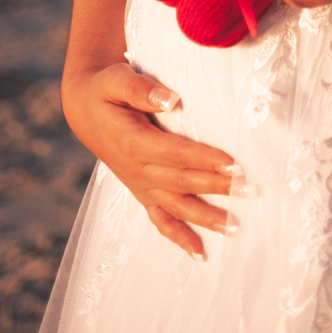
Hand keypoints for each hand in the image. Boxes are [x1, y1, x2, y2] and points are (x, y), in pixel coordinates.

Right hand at [62, 63, 245, 258]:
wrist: (83, 108)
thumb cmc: (104, 90)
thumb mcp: (116, 80)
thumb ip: (141, 89)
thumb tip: (170, 100)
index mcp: (133, 142)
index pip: (175, 153)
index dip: (204, 159)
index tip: (232, 164)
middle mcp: (137, 169)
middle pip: (182, 181)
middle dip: (216, 187)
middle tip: (248, 189)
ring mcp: (140, 183)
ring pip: (175, 206)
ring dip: (205, 217)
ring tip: (233, 227)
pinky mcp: (141, 190)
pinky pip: (159, 219)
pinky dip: (178, 236)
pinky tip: (199, 252)